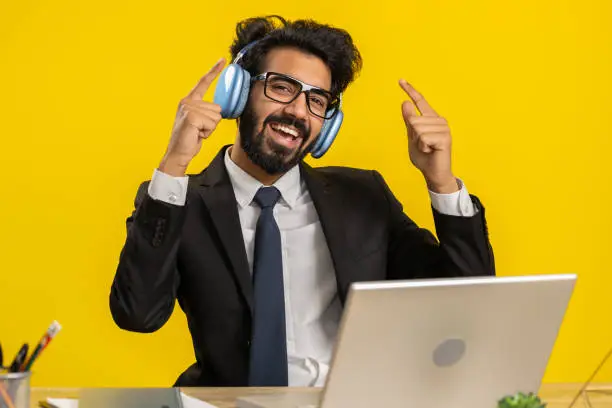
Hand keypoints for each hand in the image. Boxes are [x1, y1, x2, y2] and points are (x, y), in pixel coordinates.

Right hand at [159, 58, 225, 175]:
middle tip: (199, 130)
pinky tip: (196, 134)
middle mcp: (187, 101)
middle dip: (212, 123)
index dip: (214, 71)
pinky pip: (212, 123)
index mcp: (189, 100)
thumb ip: (206, 112)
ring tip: (197, 132)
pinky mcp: (192, 117)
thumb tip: (219, 110)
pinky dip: (208, 132)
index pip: (203, 83)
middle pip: (217, 108)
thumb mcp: (199, 122)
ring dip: (210, 128)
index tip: (222, 60)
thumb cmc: (189, 139)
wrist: (178, 153)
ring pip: (216, 116)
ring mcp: (188, 108)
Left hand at [399, 79, 457, 193]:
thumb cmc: (424, 157)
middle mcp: (439, 120)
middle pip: (413, 120)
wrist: (434, 173)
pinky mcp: (445, 137)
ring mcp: (443, 128)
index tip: (400, 80)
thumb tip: (405, 103)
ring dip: (418, 143)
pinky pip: (423, 138)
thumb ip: (409, 122)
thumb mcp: (412, 138)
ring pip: (417, 128)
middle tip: (423, 146)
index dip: (411, 90)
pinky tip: (431, 151)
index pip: (420, 101)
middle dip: (413, 136)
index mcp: (431, 119)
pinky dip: (423, 147)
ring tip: (428, 148)